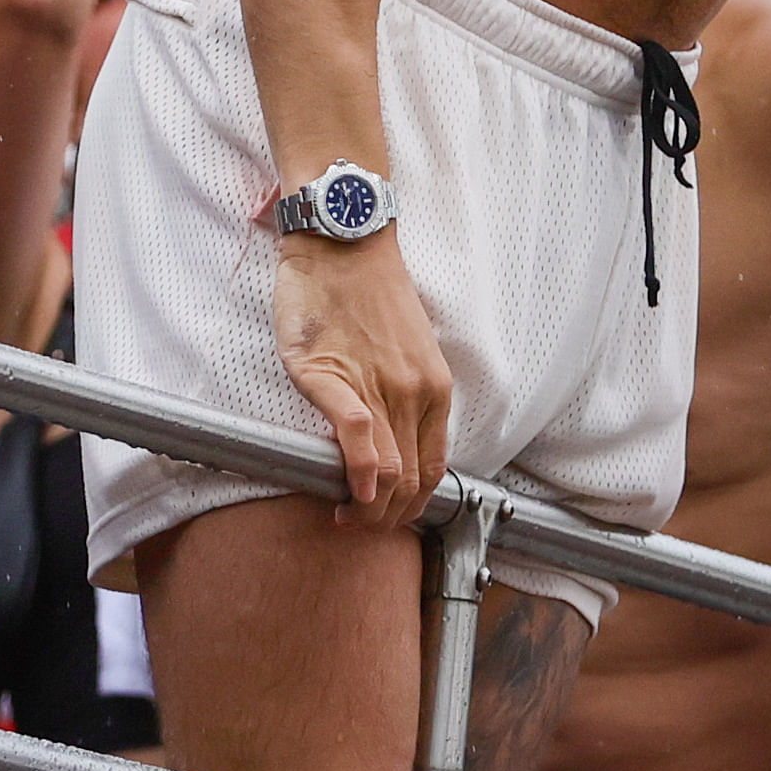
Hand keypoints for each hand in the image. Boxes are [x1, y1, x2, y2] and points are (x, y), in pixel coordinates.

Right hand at [272, 233, 450, 528]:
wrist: (341, 243)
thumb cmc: (367, 294)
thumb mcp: (406, 351)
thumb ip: (404, 397)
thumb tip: (392, 446)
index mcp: (435, 390)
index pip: (432, 471)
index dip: (411, 508)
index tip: (386, 518)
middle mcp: (416, 393)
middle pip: (411, 482)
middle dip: (386, 519)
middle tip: (359, 527)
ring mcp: (379, 386)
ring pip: (388, 472)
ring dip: (368, 509)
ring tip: (345, 516)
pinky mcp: (335, 377)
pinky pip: (358, 438)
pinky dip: (358, 474)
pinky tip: (348, 493)